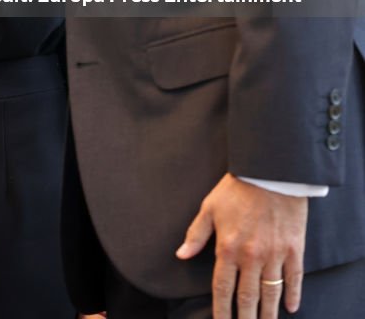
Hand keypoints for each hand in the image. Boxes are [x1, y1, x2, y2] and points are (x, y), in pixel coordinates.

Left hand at [176, 173, 306, 318]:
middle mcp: (251, 257)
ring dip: (268, 313)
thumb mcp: (210, 207)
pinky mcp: (293, 248)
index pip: (222, 289)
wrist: (269, 172)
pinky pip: (294, 278)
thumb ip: (196, 234)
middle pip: (247, 297)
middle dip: (245, 318)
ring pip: (270, 293)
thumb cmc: (236, 188)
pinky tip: (291, 308)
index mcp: (228, 248)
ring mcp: (274, 254)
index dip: (221, 310)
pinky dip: (293, 295)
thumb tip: (181, 255)